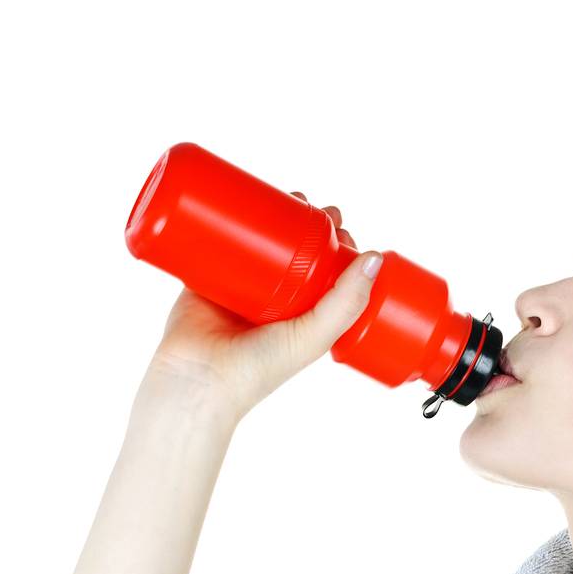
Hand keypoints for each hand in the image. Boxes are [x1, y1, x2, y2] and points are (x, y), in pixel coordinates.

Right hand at [148, 198, 379, 420]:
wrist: (198, 378)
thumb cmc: (258, 369)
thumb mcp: (314, 336)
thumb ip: (345, 302)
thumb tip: (374, 258)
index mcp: (301, 319)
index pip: (325, 274)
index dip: (335, 248)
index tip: (340, 225)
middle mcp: (273, 303)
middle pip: (293, 252)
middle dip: (305, 224)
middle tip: (312, 205)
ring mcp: (238, 289)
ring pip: (258, 244)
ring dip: (271, 216)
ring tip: (285, 195)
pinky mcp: (205, 278)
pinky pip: (217, 243)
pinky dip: (227, 221)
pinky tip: (240, 197)